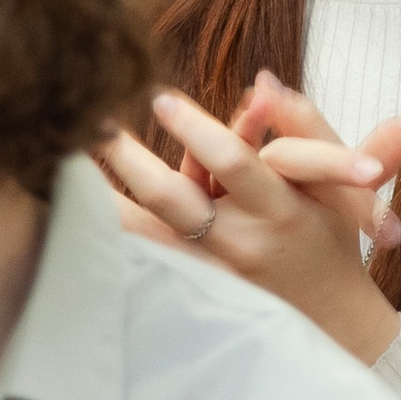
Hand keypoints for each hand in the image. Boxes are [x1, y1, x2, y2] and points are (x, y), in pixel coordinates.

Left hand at [98, 71, 400, 363]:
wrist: (332, 318)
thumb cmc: (330, 235)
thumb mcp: (333, 177)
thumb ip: (303, 124)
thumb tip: (261, 80)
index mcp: (279, 210)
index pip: (232, 162)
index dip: (195, 128)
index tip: (160, 96)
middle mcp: (240, 243)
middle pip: (172, 200)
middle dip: (131, 159)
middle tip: (100, 125)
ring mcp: (213, 272)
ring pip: (146, 238)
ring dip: (106, 202)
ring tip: (67, 169)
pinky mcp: (196, 289)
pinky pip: (147, 260)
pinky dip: (116, 237)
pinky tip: (80, 214)